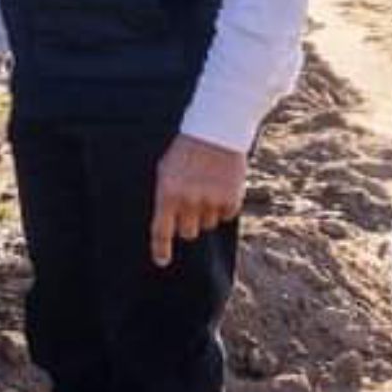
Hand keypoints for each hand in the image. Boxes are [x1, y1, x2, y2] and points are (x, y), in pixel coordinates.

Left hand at [147, 132, 246, 266]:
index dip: (161, 249)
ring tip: (207, 185)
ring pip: (208, 224)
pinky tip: (221, 185)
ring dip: (207, 211)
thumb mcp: (167, 169)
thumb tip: (168, 224)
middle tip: (192, 201)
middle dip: (188, 222)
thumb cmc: (187, 149)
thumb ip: (166, 196)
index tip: (162, 261)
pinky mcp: (231, 200)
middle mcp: (188, 200)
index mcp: (168, 192)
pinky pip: (226, 216)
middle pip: (188, 232)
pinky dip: (224, 205)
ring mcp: (211, 201)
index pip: (161, 230)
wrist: (217, 129)